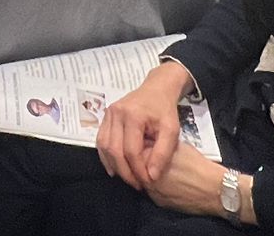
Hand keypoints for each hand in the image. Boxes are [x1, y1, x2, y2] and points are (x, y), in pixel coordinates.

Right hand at [96, 74, 182, 188]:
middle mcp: (116, 113)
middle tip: (137, 185)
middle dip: (125, 172)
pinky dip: (106, 156)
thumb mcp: (171, 130)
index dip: (138, 170)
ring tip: (127, 178)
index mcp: (133, 115)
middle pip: (114, 150)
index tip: (147, 182)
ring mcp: (108, 113)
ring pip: (104, 146)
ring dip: (114, 166)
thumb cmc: (165, 110)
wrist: (157, 89)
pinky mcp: (105, 116)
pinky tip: (114, 168)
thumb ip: (163, 153)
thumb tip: (152, 176)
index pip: (131, 150)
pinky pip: (101, 140)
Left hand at [144, 143, 228, 218]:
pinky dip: (158, 186)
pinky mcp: (159, 203)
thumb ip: (159, 145)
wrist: (212, 190)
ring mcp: (152, 192)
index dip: (144, 146)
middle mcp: (146, 177)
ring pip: (144, 180)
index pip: (137, 149)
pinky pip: (153, 192)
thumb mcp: (176, 146)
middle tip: (157, 157)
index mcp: (149, 159)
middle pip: (138, 166)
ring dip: (150, 175)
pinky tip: (170, 182)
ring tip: (166, 171)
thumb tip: (151, 142)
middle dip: (145, 162)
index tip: (150, 144)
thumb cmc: (197, 165)